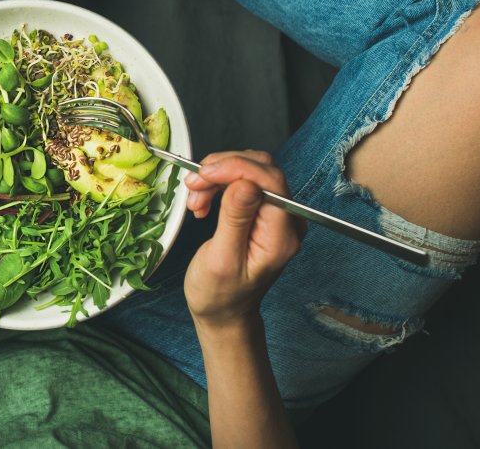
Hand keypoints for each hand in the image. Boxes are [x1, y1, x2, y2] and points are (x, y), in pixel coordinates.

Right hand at [183, 151, 303, 328]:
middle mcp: (286, 221)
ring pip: (250, 171)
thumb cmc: (219, 294)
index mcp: (281, 236)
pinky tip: (204, 200)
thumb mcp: (222, 259)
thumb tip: (246, 184)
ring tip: (195, 199)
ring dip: (217, 176)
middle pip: (261, 169)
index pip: (270, 181)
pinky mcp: (262, 211)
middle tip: (193, 186)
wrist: (223, 310)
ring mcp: (276, 214)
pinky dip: (219, 183)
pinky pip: (243, 181)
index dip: (235, 168)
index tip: (203, 174)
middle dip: (222, 170)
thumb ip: (235, 220)